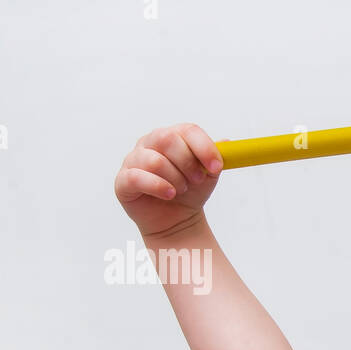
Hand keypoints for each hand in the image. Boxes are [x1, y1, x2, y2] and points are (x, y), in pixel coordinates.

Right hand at [114, 123, 226, 237]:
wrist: (176, 219)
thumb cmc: (190, 192)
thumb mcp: (208, 175)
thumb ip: (216, 157)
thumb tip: (227, 143)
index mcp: (171, 136)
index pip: (187, 130)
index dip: (204, 147)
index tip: (216, 167)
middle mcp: (149, 143)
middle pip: (168, 139)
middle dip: (188, 163)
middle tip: (197, 180)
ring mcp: (133, 160)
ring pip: (154, 161)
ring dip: (175, 179)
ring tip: (181, 190)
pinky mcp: (123, 180)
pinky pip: (137, 178)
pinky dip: (158, 187)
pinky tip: (169, 194)